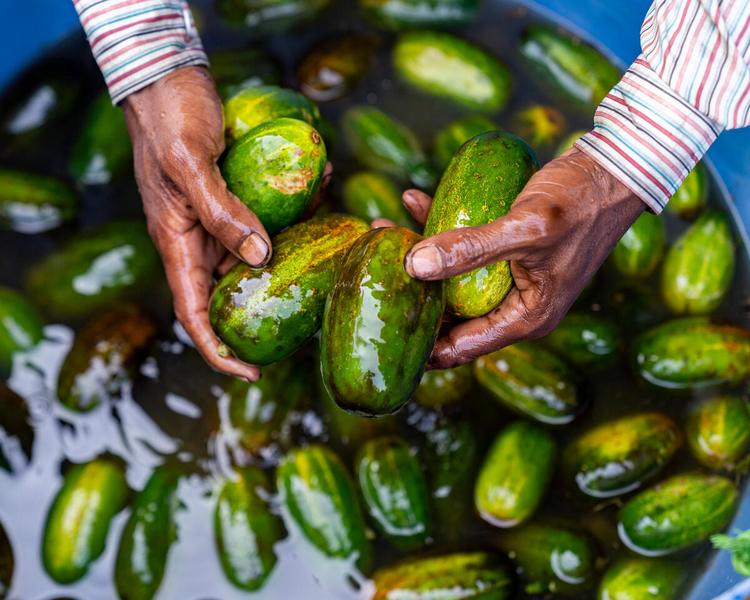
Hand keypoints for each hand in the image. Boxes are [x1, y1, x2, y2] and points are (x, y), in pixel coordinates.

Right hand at [122, 67, 331, 380]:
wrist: (166, 78)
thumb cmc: (168, 118)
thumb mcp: (190, 165)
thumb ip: (222, 212)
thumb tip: (260, 257)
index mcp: (176, 243)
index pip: (193, 313)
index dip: (218, 350)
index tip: (251, 373)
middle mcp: (197, 239)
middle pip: (230, 293)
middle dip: (264, 311)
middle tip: (306, 319)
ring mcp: (217, 219)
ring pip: (254, 256)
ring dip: (288, 257)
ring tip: (324, 253)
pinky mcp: (235, 197)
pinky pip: (265, 218)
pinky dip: (292, 215)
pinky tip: (319, 195)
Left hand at [392, 148, 644, 369]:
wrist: (617, 168)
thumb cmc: (582, 202)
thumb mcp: (526, 228)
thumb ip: (471, 249)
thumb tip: (414, 266)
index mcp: (524, 319)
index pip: (460, 348)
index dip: (419, 342)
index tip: (379, 325)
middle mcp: (515, 305)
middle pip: (450, 310)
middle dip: (412, 288)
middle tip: (375, 264)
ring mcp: (511, 278)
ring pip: (453, 276)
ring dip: (420, 252)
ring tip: (385, 227)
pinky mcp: (508, 251)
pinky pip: (466, 247)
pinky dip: (441, 227)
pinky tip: (414, 201)